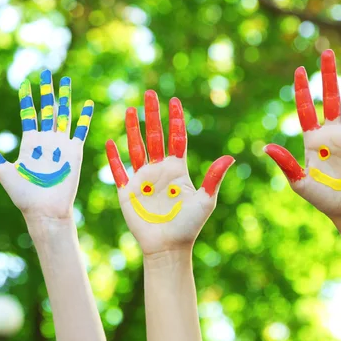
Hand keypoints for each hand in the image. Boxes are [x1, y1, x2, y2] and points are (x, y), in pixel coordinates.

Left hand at [0, 70, 93, 219]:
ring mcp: (61, 145)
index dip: (27, 98)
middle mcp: (46, 140)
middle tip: (46, 72)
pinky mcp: (74, 151)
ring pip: (64, 115)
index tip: (26, 82)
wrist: (44, 210)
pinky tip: (87, 103)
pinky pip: (80, 130)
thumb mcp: (3, 172)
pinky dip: (84, 117)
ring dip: (65, 98)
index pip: (29, 114)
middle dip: (47, 91)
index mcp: (29, 143)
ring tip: (65, 81)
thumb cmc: (23, 195)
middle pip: (47, 109)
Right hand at [106, 90, 233, 254]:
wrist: (167, 247)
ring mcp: (142, 179)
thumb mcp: (205, 201)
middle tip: (150, 94)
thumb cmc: (188, 226)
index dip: (175, 119)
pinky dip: (113, 157)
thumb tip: (230, 158)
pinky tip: (110, 142)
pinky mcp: (127, 190)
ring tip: (131, 110)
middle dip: (152, 115)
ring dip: (133, 129)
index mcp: (177, 169)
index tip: (174, 100)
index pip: (176, 138)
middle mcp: (159, 170)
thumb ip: (213, 178)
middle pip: (155, 136)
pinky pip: (118, 170)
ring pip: (136, 147)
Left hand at [264, 49, 340, 217]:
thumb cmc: (323, 198)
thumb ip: (287, 164)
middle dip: (328, 76)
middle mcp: (332, 133)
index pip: (306, 109)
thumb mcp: (300, 182)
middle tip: (326, 52)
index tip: (299, 70)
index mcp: (313, 139)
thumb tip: (266, 148)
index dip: (303, 90)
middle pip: (330, 98)